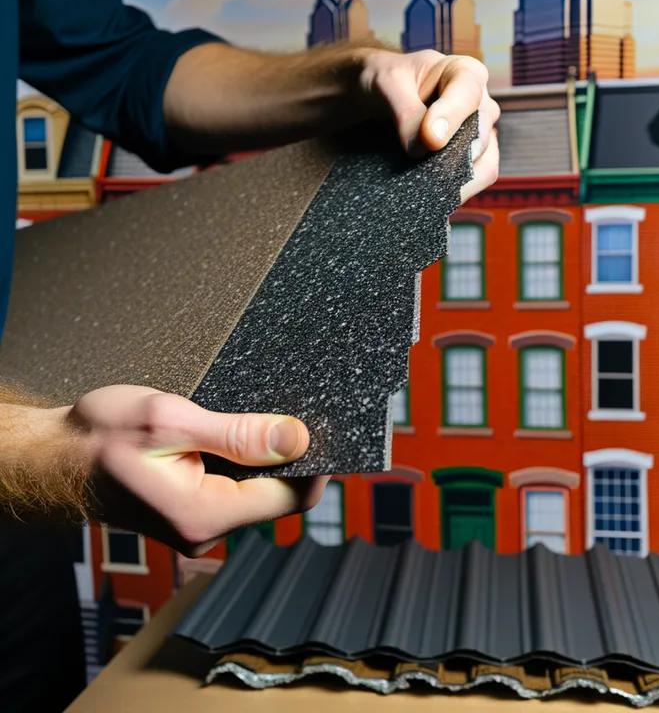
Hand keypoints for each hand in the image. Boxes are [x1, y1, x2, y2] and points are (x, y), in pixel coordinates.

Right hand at [67, 385, 324, 555]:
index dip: (313, 464)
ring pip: (257, 493)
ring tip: (261, 419)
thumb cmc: (98, 435)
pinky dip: (245, 463)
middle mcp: (204, 530)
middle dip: (292, 459)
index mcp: (202, 514)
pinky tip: (238, 435)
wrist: (52, 456)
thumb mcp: (169, 421)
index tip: (322, 429)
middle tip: (293, 413)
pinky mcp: (190, 513)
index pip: (288, 499)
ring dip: (266, 458)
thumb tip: (296, 437)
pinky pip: (236, 490)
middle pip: (277, 498)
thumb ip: (236, 433)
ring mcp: (197, 525)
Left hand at [358, 49, 499, 201]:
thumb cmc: (386, 82)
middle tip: (422, 170)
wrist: (378, 101)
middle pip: (480, 136)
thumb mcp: (387, 84)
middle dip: (452, 156)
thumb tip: (423, 148)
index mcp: (466, 73)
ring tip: (426, 185)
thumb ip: (405, 111)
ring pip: (484, 165)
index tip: (430, 139)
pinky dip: (455, 190)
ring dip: (455, 179)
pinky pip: (475, 182)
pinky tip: (431, 192)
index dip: (450, 117)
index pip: (468, 95)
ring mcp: (480, 135)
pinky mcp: (470, 162)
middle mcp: (480, 105)